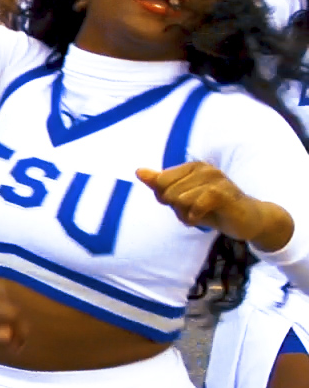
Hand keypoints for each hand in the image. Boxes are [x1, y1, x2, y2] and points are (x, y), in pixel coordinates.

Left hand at [137, 162, 292, 250]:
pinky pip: (195, 206)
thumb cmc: (212, 208)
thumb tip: (138, 171)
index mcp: (191, 167)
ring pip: (179, 200)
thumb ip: (160, 184)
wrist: (248, 220)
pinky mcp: (223, 192)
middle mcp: (203, 168)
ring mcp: (215, 178)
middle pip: (167, 192)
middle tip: (196, 210)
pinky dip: (195, 217)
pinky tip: (206, 218)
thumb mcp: (182, 197)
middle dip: (177, 208)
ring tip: (203, 213)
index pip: (159, 182)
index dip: (166, 198)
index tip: (184, 202)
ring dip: (187, 214)